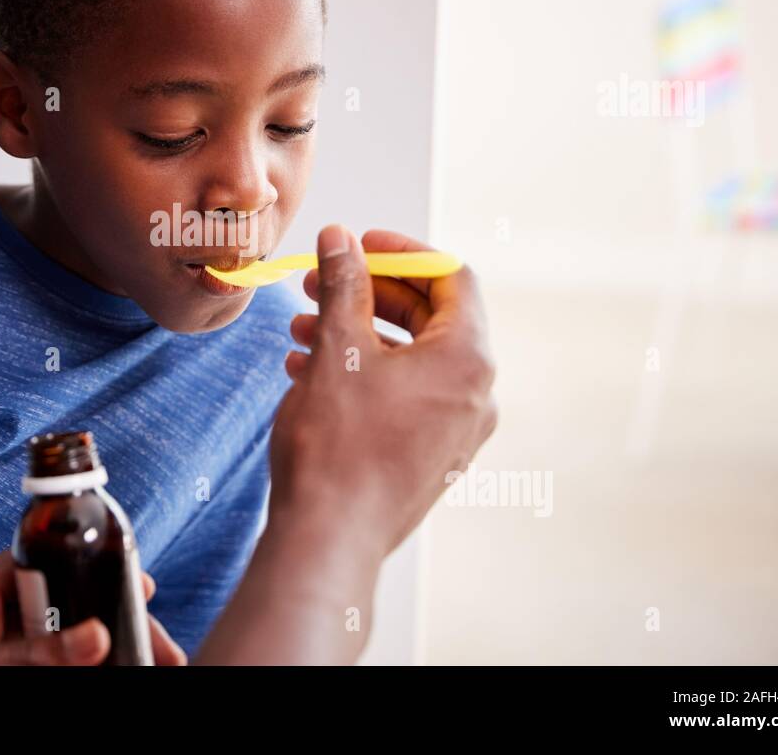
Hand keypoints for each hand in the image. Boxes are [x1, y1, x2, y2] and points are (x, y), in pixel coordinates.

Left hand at [0, 549, 186, 665]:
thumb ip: (23, 651)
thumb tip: (95, 636)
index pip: (51, 564)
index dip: (98, 568)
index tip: (141, 584)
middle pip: (72, 613)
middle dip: (117, 625)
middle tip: (159, 651)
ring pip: (67, 648)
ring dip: (105, 654)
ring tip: (144, 663)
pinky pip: (49, 669)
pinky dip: (82, 670)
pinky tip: (108, 670)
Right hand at [273, 225, 497, 556]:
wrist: (329, 539)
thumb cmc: (337, 448)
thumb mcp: (338, 348)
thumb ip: (344, 283)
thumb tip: (340, 239)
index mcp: (468, 361)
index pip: (452, 277)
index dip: (402, 252)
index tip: (358, 244)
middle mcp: (475, 395)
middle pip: (431, 317)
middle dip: (370, 294)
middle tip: (319, 282)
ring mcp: (456, 431)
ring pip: (411, 359)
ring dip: (358, 334)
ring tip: (301, 330)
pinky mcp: (431, 457)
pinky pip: (405, 396)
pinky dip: (365, 374)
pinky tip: (310, 373)